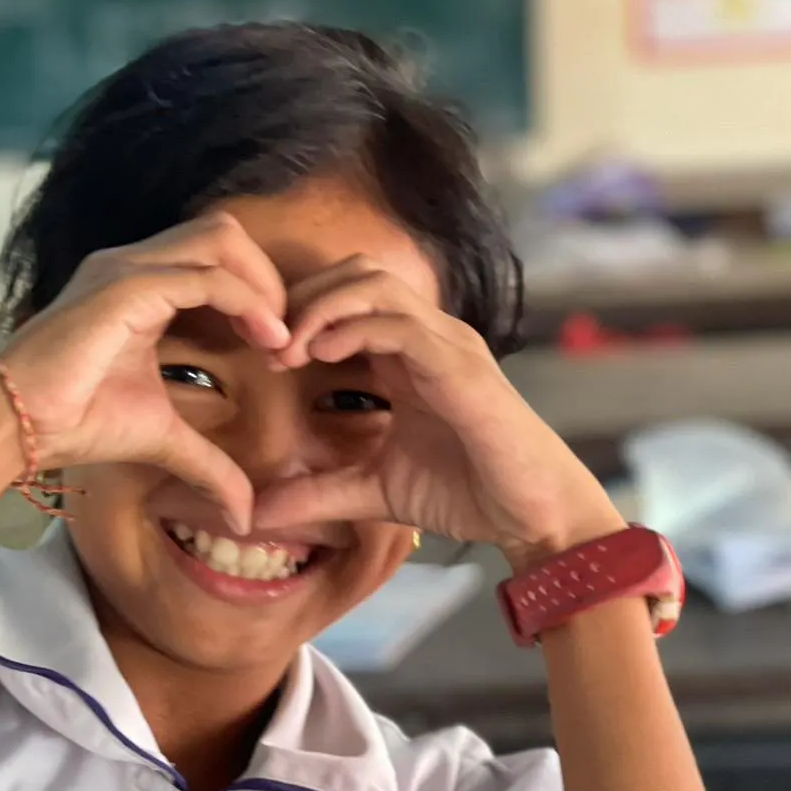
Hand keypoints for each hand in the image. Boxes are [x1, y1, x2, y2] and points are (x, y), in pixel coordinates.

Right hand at [0, 213, 288, 532]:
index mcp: (140, 285)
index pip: (217, 256)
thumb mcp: (161, 439)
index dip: (258, 293)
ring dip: (262, 284)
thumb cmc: (74, 422)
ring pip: (220, 239)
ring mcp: (126, 270)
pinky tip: (264, 341)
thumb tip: (245, 515)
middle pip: (225, 232)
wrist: (16, 425)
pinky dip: (245, 302)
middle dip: (268, 277)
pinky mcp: (124, 289)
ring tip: (279, 337)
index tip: (279, 348)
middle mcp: (133, 264)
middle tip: (285, 336)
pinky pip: (204, 277)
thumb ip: (208, 465)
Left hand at [252, 256, 624, 570]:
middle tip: (266, 344)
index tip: (264, 355)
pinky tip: (320, 354)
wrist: (533, 517)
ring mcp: (448, 344)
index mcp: (408, 353)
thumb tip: (258, 512)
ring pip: (375, 284)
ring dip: (321, 306)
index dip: (299, 313)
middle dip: (303, 298)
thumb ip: (317, 493)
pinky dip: (355, 328)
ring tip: (287, 348)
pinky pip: (402, 323)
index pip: (348, 297)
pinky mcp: (461, 366)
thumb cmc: (467, 494)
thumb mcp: (372, 492)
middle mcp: (429, 336)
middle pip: (356, 273)